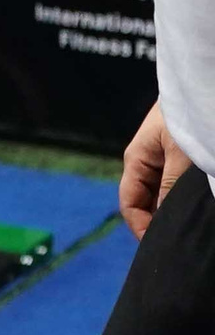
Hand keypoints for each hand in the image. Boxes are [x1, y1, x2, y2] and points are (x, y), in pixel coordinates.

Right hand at [120, 102, 194, 237]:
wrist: (204, 87)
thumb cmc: (189, 116)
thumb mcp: (182, 155)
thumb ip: (170, 188)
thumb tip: (163, 222)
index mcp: (137, 160)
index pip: (130, 204)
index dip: (142, 229)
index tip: (161, 247)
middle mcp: (148, 163)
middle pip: (147, 202)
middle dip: (160, 223)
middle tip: (181, 242)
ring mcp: (165, 162)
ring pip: (164, 196)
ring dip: (174, 212)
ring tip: (192, 227)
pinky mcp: (183, 160)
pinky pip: (178, 187)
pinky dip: (186, 200)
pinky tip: (199, 208)